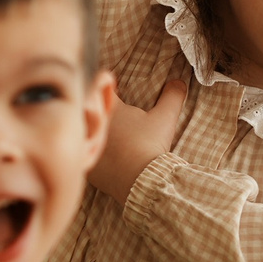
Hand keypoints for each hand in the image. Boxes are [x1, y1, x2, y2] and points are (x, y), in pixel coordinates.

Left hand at [91, 73, 185, 200]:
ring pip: (83, 134)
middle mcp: (89, 124)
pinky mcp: (85, 165)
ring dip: (92, 133)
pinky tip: (104, 157)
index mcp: (106, 109)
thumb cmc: (150, 145)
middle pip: (86, 111)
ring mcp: (85, 145)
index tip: (110, 88)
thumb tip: (179, 82)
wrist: (140, 179)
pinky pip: (85, 156)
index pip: (98, 88)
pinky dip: (93, 154)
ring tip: (104, 136)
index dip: (104, 87)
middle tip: (104, 112)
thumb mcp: (164, 118)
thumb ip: (172, 97)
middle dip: (95, 110)